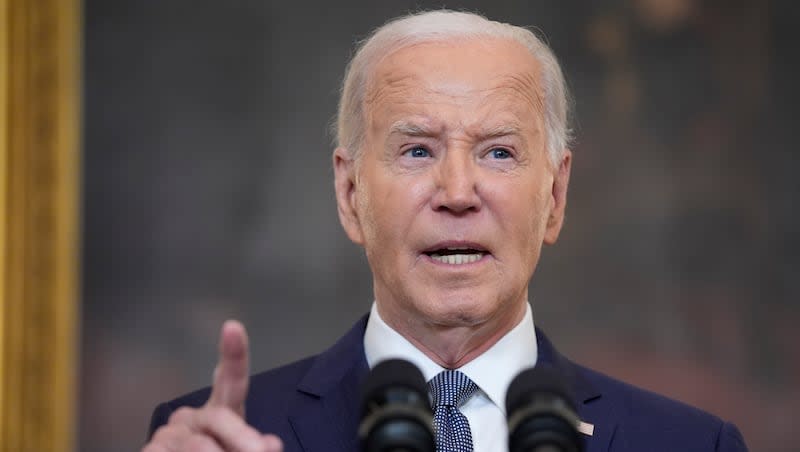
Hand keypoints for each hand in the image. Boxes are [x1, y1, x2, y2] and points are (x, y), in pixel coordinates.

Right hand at [143, 320, 282, 451]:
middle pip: (217, 417)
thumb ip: (252, 443)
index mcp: (221, 412)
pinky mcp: (150, 449)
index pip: (231, 381)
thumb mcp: (239, 449)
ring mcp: (169, 433)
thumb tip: (272, 443)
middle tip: (257, 450)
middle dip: (239, 437)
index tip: (232, 328)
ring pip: (195, 444)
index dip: (233, 354)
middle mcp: (192, 416)